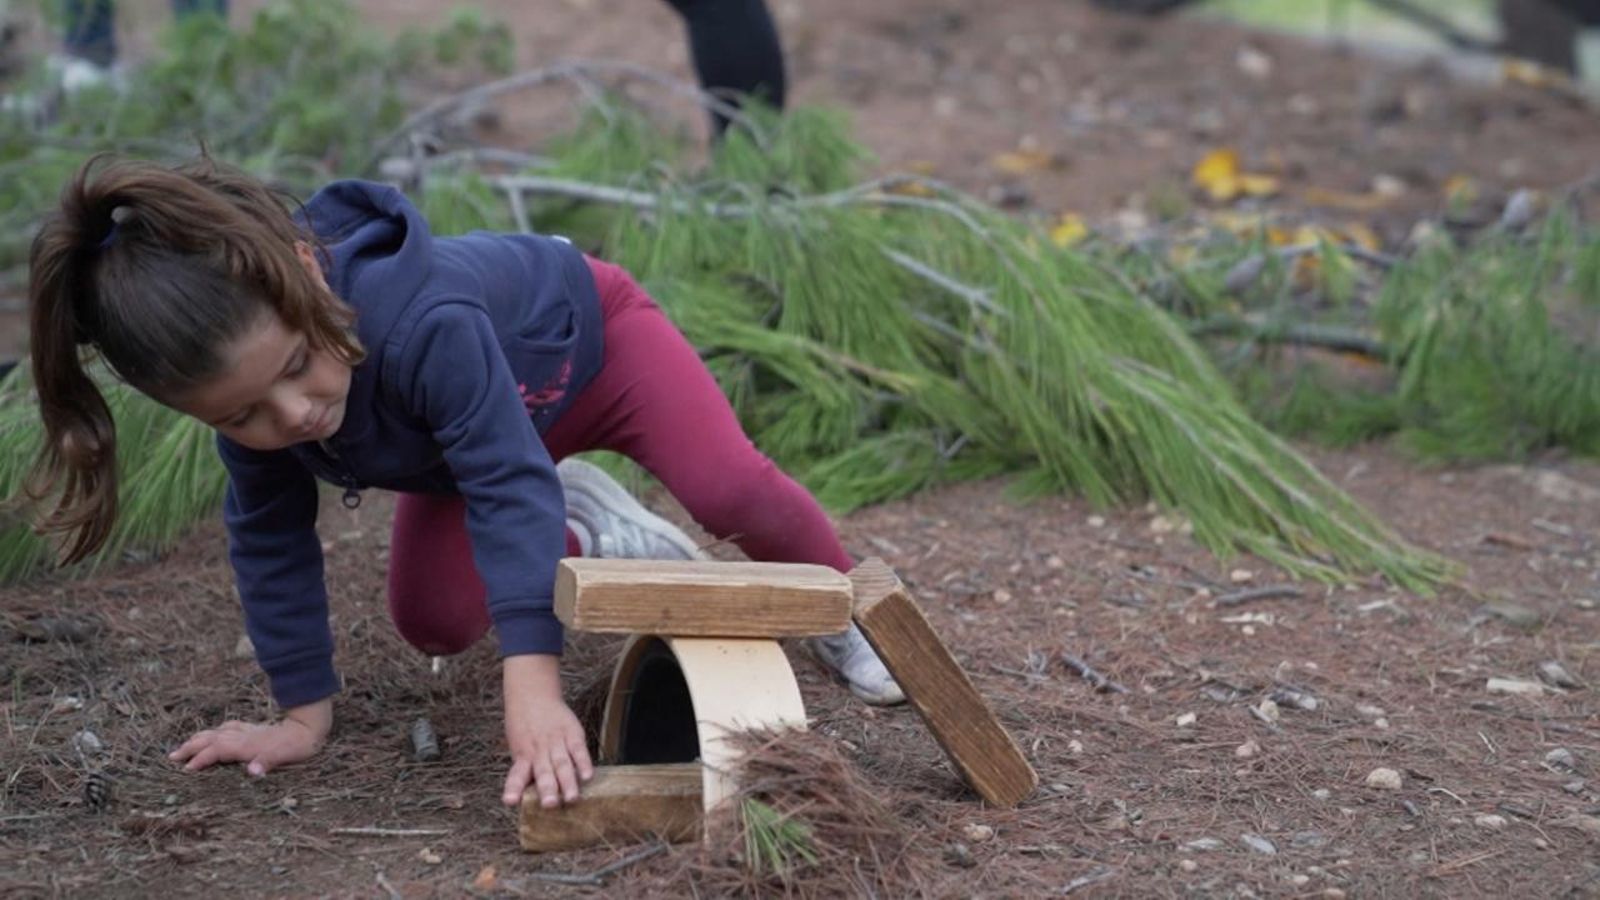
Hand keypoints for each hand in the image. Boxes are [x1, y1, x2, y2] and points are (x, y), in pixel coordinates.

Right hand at [168, 698, 331, 775]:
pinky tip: (215, 733)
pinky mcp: (253, 729)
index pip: (216, 750)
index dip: (200, 759)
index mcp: (246, 745)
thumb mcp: (285, 756)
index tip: (185, 769)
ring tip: (183, 747)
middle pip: (210, 739)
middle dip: (191, 747)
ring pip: (216, 732)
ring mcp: (247, 731)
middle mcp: (243, 736)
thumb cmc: (297, 746)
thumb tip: (253, 772)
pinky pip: (228, 728)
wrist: (310, 727)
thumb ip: (267, 763)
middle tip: (171, 757)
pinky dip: (215, 732)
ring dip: (199, 739)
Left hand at [502, 654, 592, 807]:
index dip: (514, 788)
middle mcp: (538, 750)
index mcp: (522, 756)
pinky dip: (583, 763)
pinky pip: (578, 749)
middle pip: (543, 772)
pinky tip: (587, 776)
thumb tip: (530, 797)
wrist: (533, 694)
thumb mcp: (518, 747)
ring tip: (572, 798)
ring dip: (568, 782)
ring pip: (562, 764)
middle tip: (550, 805)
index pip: (516, 775)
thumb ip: (526, 769)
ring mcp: (556, 741)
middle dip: (547, 789)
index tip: (510, 801)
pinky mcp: (572, 733)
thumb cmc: (524, 728)